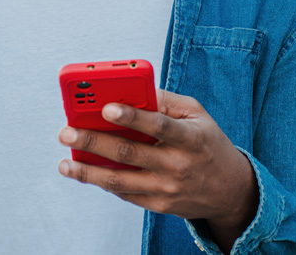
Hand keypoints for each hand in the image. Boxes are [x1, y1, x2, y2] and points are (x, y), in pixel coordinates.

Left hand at [57, 89, 258, 251]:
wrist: (230, 190)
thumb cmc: (207, 143)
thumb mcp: (197, 115)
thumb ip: (165, 101)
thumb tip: (130, 90)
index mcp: (190, 138)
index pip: (157, 125)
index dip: (131, 116)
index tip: (105, 107)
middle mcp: (178, 165)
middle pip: (129, 153)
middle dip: (93, 141)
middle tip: (66, 131)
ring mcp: (167, 188)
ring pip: (120, 180)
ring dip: (88, 171)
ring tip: (65, 162)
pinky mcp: (159, 205)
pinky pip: (125, 193)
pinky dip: (102, 182)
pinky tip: (84, 171)